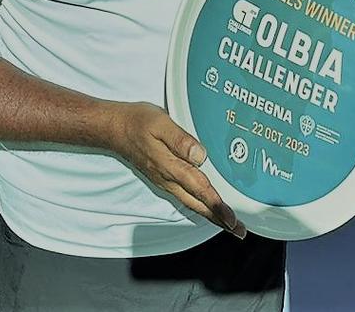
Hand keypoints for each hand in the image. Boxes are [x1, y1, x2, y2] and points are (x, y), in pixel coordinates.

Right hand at [106, 101, 246, 237]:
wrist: (115, 128)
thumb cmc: (138, 122)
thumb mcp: (160, 123)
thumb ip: (180, 140)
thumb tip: (200, 155)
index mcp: (170, 167)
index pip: (199, 190)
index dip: (217, 205)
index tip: (232, 219)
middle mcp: (168, 179)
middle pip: (198, 205)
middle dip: (219, 219)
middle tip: (239, 231)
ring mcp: (165, 181)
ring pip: (192, 203)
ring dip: (211, 215)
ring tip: (229, 223)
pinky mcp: (163, 178)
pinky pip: (185, 197)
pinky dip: (200, 206)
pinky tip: (207, 207)